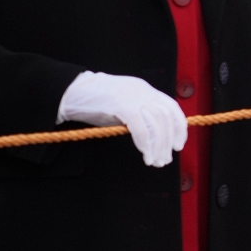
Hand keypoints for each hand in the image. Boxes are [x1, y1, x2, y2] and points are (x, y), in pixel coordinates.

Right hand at [58, 70, 187, 166]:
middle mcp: (143, 91)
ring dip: (158, 146)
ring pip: (156, 124)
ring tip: (157, 161)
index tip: (179, 144)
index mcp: (145, 89)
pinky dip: (146, 143)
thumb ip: (139, 114)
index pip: (171, 107)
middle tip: (166, 158)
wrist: (71, 91)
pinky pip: (140, 127)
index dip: (179, 127)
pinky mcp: (121, 105)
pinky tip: (146, 154)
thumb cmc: (95, 102)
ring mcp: (133, 97)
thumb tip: (155, 135)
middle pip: (166, 118)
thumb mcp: (123, 104)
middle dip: (168, 141)